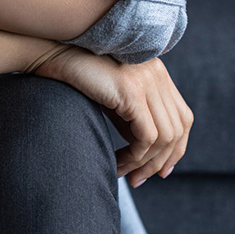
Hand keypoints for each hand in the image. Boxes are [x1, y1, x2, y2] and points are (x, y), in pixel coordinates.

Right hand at [34, 45, 192, 187]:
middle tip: (140, 180)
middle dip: (162, 161)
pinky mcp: (132, 91)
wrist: (51, 53)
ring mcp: (147, 81)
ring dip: (145, 162)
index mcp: (158, 73)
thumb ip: (131, 121)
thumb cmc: (76, 77)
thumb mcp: (112, 101)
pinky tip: (117, 162)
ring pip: (165, 137)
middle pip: (179, 128)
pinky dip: (135, 156)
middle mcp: (158, 74)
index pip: (183, 118)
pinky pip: (147, 136)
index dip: (177, 148)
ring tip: (125, 174)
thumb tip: (144, 153)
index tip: (160, 171)